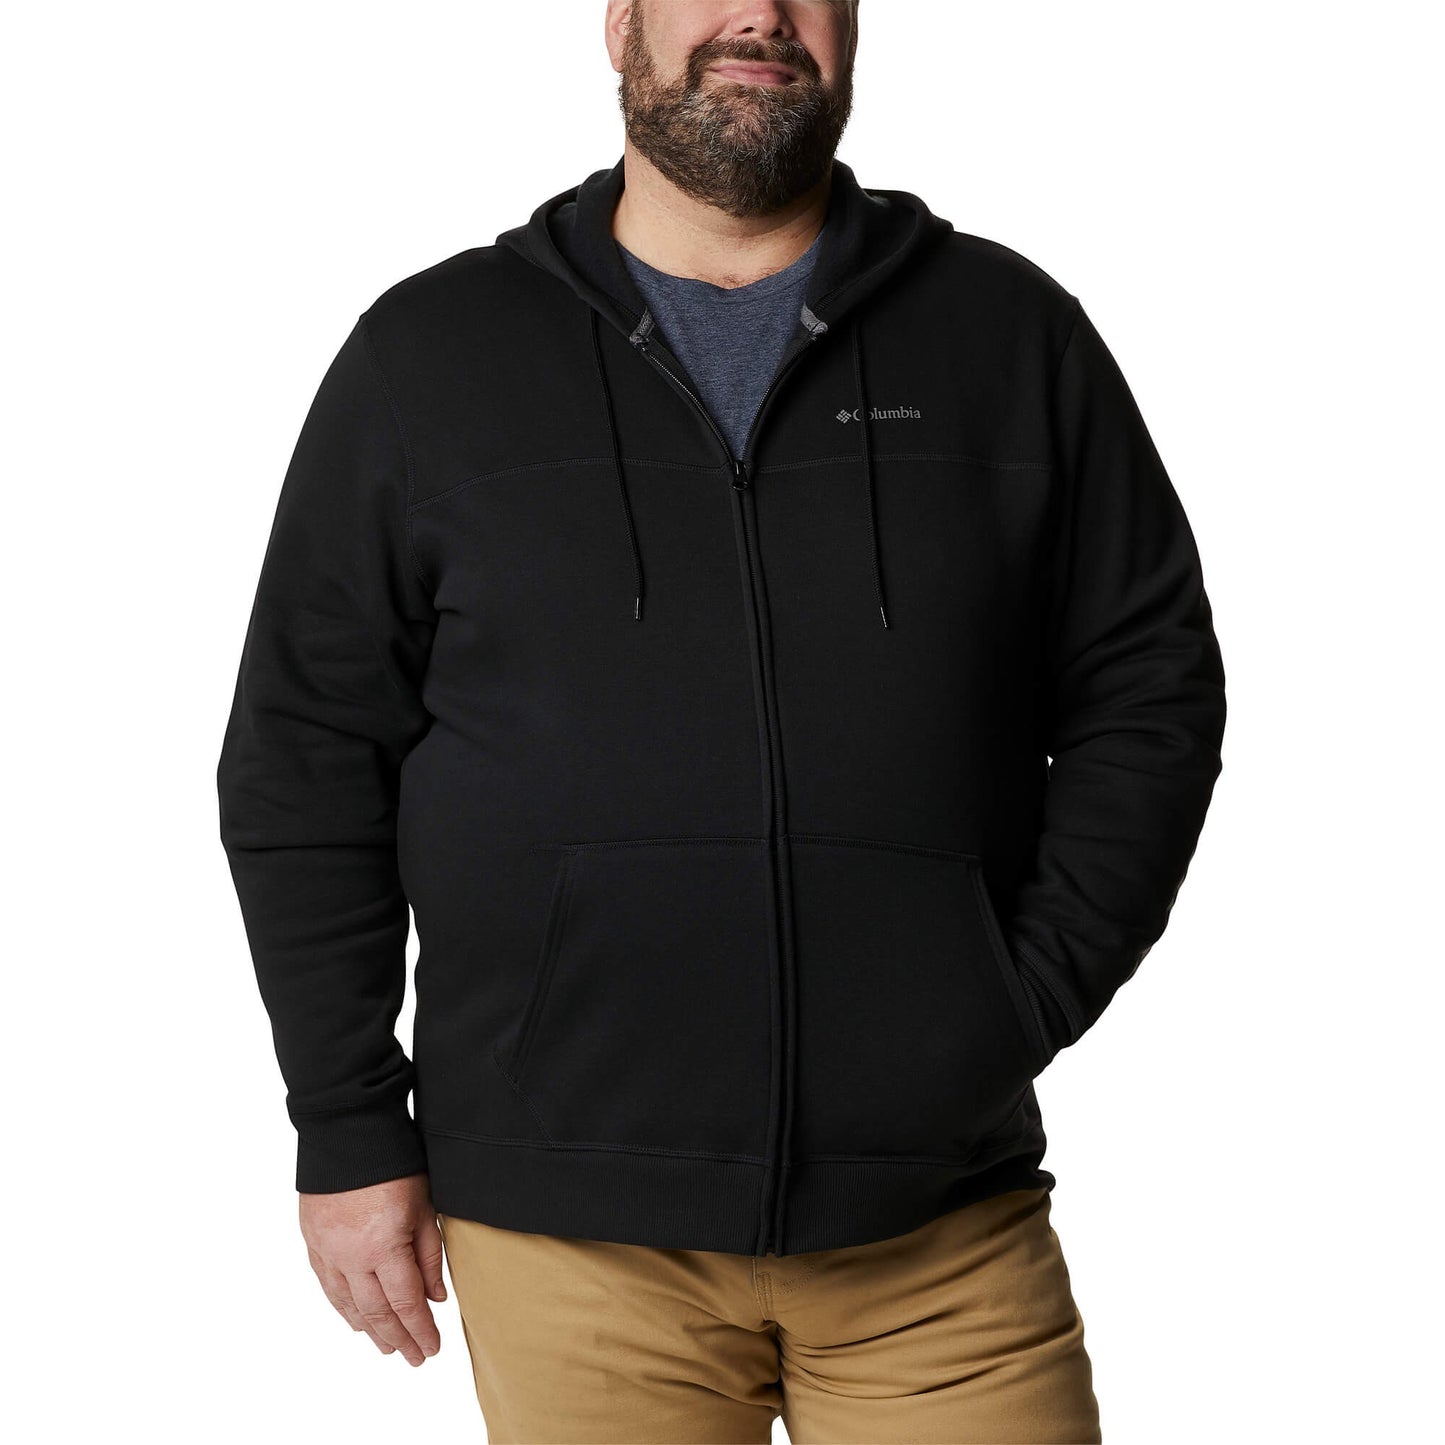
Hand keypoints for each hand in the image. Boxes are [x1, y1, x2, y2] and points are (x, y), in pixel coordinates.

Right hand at [299, 1172, 446, 1365]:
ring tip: (386, 1346)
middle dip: (397, 1337)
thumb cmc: (394, 1163)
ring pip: (348, 1303)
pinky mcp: (312, 1240)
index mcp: (383, 1247)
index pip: (405, 1302)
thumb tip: (436, 1298)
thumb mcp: (424, 1205)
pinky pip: (327, 1284)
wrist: (346, 1131)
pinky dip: (343, 1306)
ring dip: (369, 1329)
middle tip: (413, 1358)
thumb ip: (429, 1254)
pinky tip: (354, 1319)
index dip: (419, 1330)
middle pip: (376, 1311)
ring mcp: (327, 1250)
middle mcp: (351, 1256)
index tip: (431, 1348)